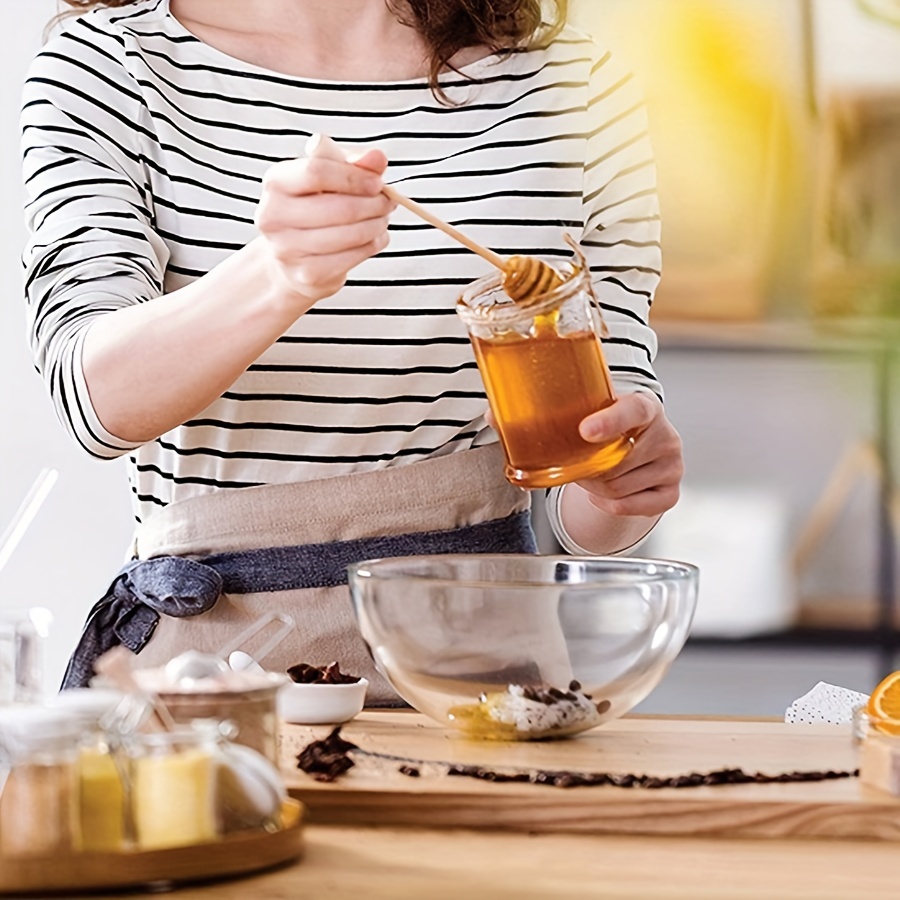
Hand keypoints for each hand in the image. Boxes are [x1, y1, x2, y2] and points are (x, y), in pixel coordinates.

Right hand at [254, 148, 395, 304]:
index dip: (354, 177)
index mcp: (276, 183)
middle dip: (373, 204)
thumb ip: (354, 163)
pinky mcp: (307, 274)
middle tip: (388, 202)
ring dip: (376, 225)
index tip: (377, 182)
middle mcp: (273, 216)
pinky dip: (371, 246)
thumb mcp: (330, 176)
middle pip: (339, 207)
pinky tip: (374, 238)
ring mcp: (287, 249)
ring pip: (350, 234)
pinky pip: (352, 257)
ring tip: (382, 219)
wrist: (292, 257)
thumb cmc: (314, 207)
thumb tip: (377, 158)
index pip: (316, 172)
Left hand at [576, 392, 682, 518]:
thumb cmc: (613, 424)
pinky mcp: (670, 493)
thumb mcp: (600, 409)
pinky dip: (606, 504)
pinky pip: (627, 507)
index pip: (633, 411)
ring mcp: (672, 466)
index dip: (609, 422)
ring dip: (594, 487)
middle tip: (575, 463)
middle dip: (588, 468)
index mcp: (646, 407)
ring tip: (590, 475)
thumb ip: (577, 413)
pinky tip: (600, 493)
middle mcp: (666, 436)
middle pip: (616, 464)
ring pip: (617, 488)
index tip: (585, 430)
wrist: (641, 437)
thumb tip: (535, 439)